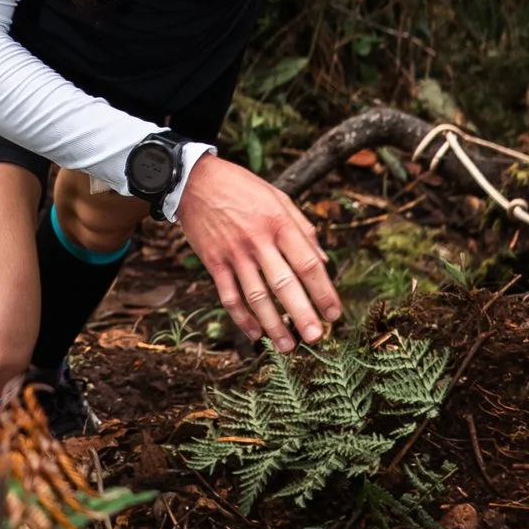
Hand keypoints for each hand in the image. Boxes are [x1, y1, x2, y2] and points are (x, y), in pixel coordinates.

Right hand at [175, 154, 341, 347]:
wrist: (194, 181)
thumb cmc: (242, 188)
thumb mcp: (278, 197)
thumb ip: (303, 228)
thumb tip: (323, 261)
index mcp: (279, 223)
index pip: (307, 263)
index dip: (323, 291)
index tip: (334, 314)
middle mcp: (258, 241)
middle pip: (284, 285)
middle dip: (302, 314)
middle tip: (316, 338)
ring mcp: (234, 254)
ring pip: (256, 297)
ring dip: (274, 325)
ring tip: (288, 347)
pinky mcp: (214, 262)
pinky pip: (229, 296)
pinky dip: (242, 319)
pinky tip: (255, 334)